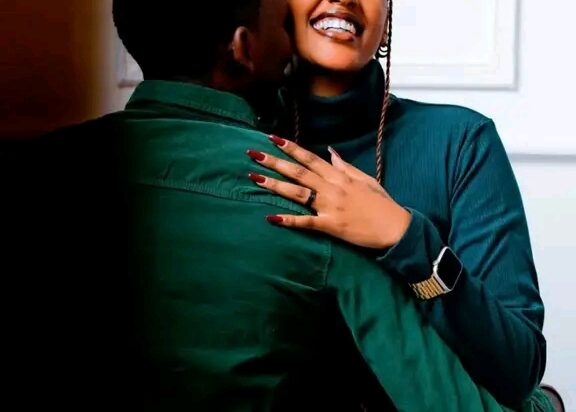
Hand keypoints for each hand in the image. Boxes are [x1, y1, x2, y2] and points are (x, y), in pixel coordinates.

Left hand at [246, 136, 410, 248]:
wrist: (395, 228)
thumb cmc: (381, 203)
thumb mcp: (365, 179)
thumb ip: (344, 166)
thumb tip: (330, 151)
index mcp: (339, 176)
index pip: (310, 158)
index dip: (290, 148)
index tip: (272, 138)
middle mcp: (332, 188)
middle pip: (298, 172)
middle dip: (275, 162)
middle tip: (253, 153)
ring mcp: (330, 206)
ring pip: (298, 193)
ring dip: (275, 185)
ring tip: (255, 177)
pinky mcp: (331, 225)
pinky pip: (306, 222)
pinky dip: (288, 220)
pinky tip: (271, 217)